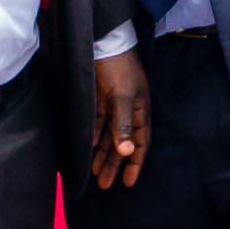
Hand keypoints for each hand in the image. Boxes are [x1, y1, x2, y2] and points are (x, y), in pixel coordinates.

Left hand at [91, 50, 150, 188]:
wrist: (105, 43)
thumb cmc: (119, 69)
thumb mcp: (122, 98)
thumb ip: (123, 125)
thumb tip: (127, 151)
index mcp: (140, 112)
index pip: (139, 144)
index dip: (135, 163)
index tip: (129, 183)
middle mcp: (129, 112)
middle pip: (122, 144)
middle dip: (115, 165)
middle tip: (105, 185)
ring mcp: (115, 107)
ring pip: (109, 137)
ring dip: (103, 155)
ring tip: (95, 173)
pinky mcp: (101, 101)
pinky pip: (99, 125)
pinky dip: (95, 137)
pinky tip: (89, 148)